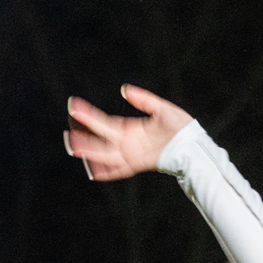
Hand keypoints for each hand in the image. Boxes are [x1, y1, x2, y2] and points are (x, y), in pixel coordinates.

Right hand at [64, 87, 193, 181]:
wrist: (195, 146)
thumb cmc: (181, 128)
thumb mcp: (162, 109)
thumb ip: (144, 99)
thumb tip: (125, 89)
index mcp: (130, 129)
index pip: (103, 122)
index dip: (88, 115)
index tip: (73, 106)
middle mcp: (127, 143)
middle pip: (100, 140)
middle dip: (84, 137)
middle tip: (67, 134)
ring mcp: (133, 155)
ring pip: (106, 154)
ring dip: (90, 152)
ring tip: (74, 148)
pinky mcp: (141, 164)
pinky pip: (121, 170)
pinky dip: (108, 173)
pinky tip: (94, 173)